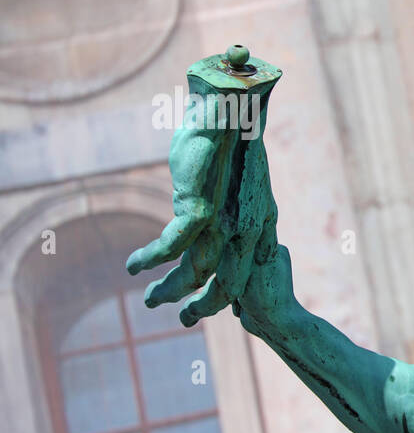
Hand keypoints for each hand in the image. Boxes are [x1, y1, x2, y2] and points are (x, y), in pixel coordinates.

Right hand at [126, 84, 278, 326]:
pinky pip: (170, 248)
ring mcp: (224, 222)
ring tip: (148, 299)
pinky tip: (134, 264)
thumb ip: (233, 211)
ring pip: (196, 273)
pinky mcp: (199, 210)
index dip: (236, 296)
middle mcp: (247, 229)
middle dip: (202, 307)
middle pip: (228, 286)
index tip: (225, 312)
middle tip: (183, 320)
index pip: (251, 272)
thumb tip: (218, 223)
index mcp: (260, 223)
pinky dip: (150, 259)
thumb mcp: (242, 187)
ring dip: (168, 289)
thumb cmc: (232, 144)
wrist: (232, 112)